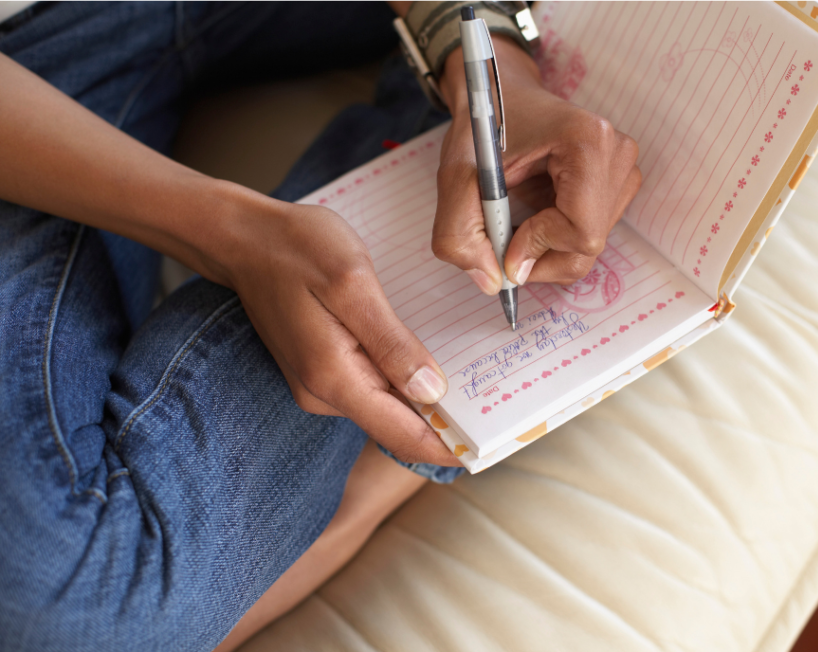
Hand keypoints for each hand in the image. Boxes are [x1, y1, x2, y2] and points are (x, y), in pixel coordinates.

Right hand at [0, 53, 455, 465]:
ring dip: (424, 401)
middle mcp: (324, 394)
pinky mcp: (319, 369)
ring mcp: (319, 385)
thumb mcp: (352, 284)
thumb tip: (431, 393)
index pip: (401, 436)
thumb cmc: (298, 249)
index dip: (447, 448)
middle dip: (444, 424)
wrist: (243, 237)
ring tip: (474, 384)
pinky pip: (370, 387)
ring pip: (385, 407)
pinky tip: (425, 361)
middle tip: (497, 410)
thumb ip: (391, 342)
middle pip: (396, 426)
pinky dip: (400, 380)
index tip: (488, 451)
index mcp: (335, 378)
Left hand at [432, 37, 641, 291]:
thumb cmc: (482, 124)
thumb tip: (493, 281)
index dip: (539, 248)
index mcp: (587, 141)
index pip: (582, 231)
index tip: (504, 242)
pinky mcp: (620, 177)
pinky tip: (537, 213)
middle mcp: (617, 152)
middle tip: (505, 243)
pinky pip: (593, 231)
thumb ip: (460, 235)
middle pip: (589, 243)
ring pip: (592, 243)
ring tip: (519, 219)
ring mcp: (624, 165)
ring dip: (548, 247)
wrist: (500, 90)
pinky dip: (559, 236)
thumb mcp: (456, 177)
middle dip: (542, 256)